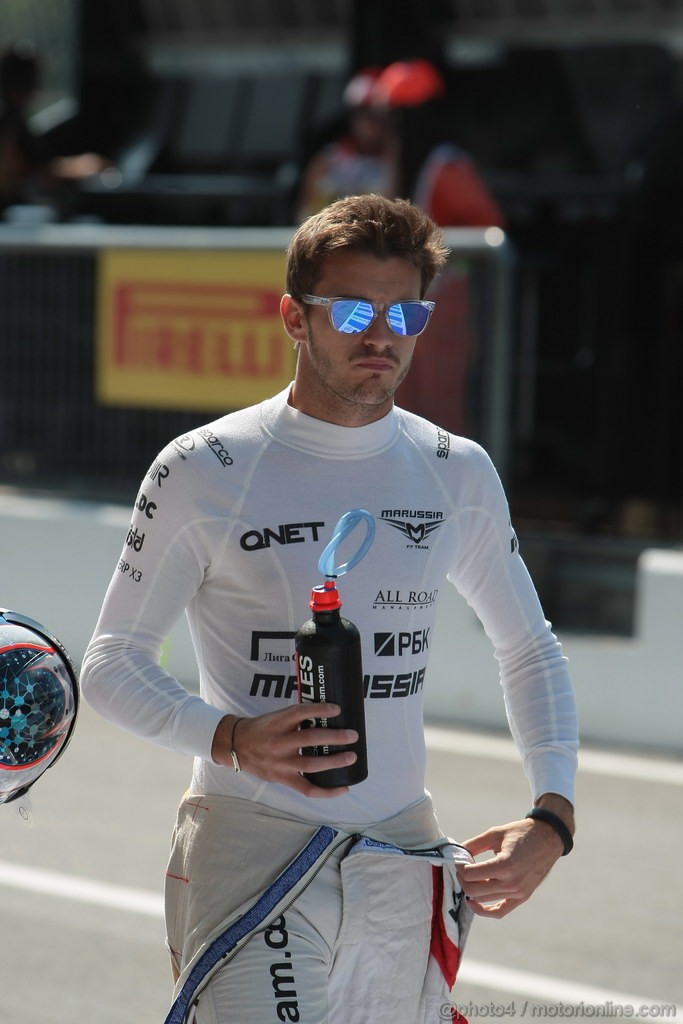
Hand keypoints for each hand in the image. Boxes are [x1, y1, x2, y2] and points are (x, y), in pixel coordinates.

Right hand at [211, 704, 357, 797]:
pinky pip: (307, 789)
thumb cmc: (261, 729)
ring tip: (351, 757)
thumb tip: (326, 714)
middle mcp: (279, 743)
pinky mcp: (283, 778)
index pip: (300, 713)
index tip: (337, 709)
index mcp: (278, 723)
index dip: (319, 710)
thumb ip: (296, 717)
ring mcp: (281, 763)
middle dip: (335, 737)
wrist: (236, 746)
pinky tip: (343, 788)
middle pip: (310, 739)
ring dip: (334, 762)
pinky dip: (327, 791)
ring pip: (311, 765)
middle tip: (352, 735)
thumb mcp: (276, 717)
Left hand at [457, 795, 573, 918]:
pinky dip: (484, 910)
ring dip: (471, 889)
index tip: (459, 860)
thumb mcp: (495, 834)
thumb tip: (456, 854)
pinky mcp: (522, 897)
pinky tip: (473, 902)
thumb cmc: (521, 833)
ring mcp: (518, 893)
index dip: (460, 867)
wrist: (548, 838)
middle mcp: (512, 883)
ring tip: (469, 876)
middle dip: (462, 879)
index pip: (470, 874)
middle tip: (462, 867)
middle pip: (474, 890)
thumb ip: (473, 844)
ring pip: (483, 900)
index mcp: (505, 865)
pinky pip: (499, 911)